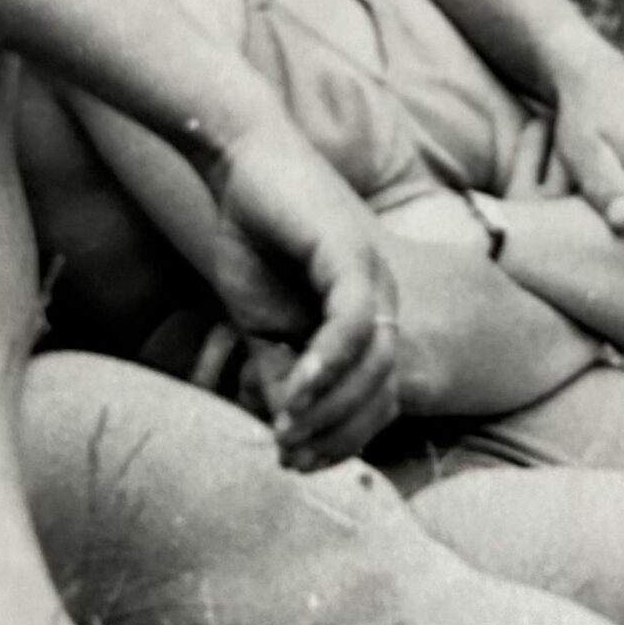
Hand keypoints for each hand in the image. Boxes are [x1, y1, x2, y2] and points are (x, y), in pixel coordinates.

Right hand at [205, 114, 402, 469]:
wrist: (238, 161)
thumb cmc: (252, 234)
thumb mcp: (260, 322)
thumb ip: (279, 372)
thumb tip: (285, 433)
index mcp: (369, 314)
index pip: (380, 396)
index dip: (344, 438)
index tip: (296, 463)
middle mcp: (383, 297)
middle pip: (385, 388)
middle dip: (339, 435)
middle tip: (290, 459)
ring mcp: (373, 273)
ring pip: (376, 362)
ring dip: (331, 409)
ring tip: (286, 433)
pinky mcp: (349, 251)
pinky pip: (352, 323)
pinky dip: (325, 366)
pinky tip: (293, 394)